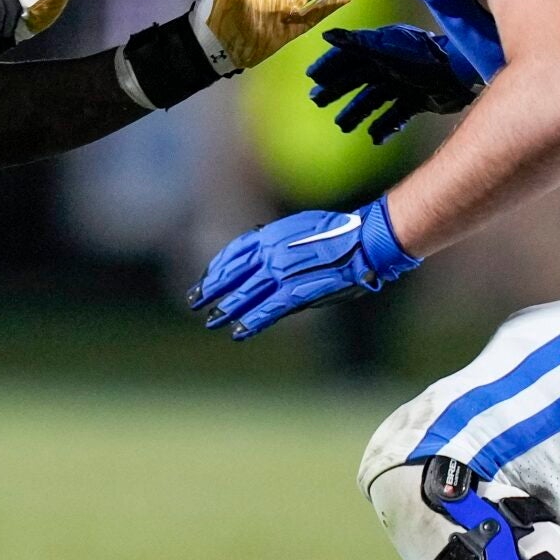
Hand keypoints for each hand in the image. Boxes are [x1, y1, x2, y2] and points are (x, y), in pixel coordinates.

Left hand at [188, 196, 420, 339]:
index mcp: (271, 235)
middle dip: (212, 290)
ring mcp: (281, 273)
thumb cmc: (340, 233)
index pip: (234, 253)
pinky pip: (267, 310)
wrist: (363, 241)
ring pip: (245, 294)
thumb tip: (264, 251)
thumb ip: (279, 240)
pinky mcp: (295, 292)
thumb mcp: (300, 227)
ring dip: (226, 309)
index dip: (217, 269)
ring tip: (212, 320)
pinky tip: (238, 331)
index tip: (207, 279)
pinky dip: (251, 322)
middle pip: (233, 274)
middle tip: (195, 302)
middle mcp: (270, 253)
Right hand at [307, 23, 480, 143]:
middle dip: (337, 90)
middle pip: (358, 78)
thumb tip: (327, 35)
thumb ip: (358, 43)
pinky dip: (385, 126)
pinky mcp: (419, 100)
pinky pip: (396, 115)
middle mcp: (391, 65)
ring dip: (357, 112)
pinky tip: (375, 138)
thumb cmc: (424, 59)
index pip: (349, 56)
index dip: (330, 65)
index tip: (313, 78)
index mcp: (382, 49)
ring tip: (342, 126)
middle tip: (317, 101)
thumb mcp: (388, 50)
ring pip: (374, 99)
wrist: (462, 75)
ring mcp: (405, 83)